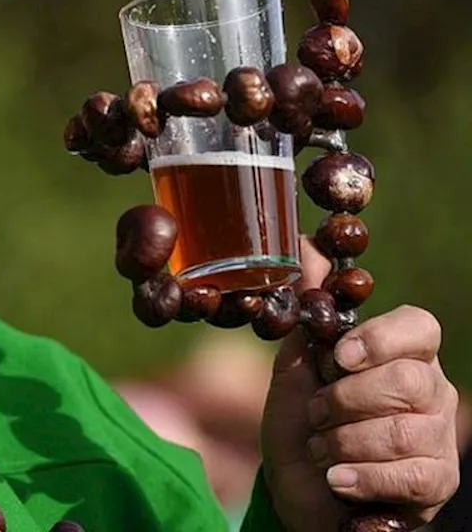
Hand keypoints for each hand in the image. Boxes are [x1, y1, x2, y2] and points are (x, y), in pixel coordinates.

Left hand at [260, 239, 459, 530]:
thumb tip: (304, 242)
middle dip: (345, 401)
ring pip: (404, 431)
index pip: (419, 327)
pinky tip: (338, 480)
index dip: (380, 339)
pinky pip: (411, 475)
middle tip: (317, 415)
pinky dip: (362, 477)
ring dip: (345, 443)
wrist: (300, 492)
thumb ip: (306, 311)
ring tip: (322, 451)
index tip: (339, 356)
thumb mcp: (295, 367)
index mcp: (400, 355)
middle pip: (406, 382)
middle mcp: (430, 391)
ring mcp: (439, 438)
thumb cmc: (303, 427)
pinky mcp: (436, 483)